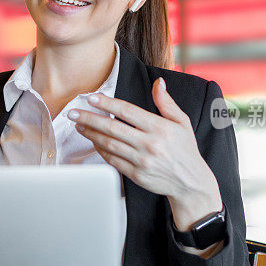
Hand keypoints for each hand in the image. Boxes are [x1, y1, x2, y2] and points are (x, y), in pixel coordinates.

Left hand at [67, 77, 221, 230]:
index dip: (107, 103)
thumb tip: (159, 82)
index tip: (91, 98)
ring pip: (109, 144)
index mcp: (160, 127)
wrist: (191, 183)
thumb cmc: (185, 150)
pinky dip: (100, 150)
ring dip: (91, 134)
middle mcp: (150, 143)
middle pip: (112, 127)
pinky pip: (113, 160)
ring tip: (79, 126)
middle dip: (90, 118)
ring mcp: (142, 160)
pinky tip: (93, 142)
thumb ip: (167, 103)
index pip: (127, 111)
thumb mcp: (182, 122)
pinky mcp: (136, 174)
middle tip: (73, 113)